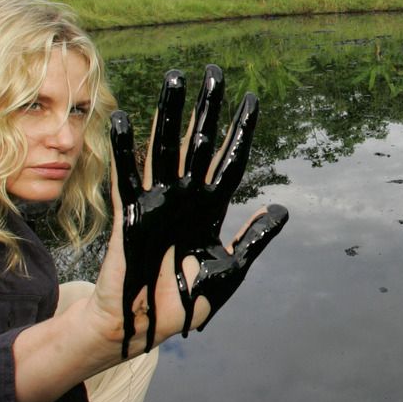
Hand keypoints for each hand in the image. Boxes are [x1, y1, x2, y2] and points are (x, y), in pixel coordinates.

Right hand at [109, 65, 287, 357]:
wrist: (146, 329)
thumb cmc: (185, 306)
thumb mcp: (228, 272)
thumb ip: (251, 240)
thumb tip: (279, 209)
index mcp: (209, 209)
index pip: (229, 161)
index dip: (241, 131)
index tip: (253, 100)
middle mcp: (184, 198)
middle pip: (198, 144)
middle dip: (207, 109)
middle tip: (214, 73)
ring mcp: (156, 202)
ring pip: (165, 149)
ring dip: (169, 114)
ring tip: (175, 78)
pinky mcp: (130, 215)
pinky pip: (126, 178)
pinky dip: (123, 150)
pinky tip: (122, 120)